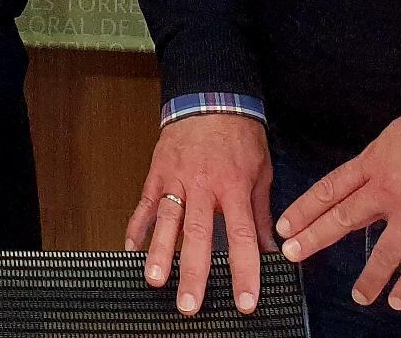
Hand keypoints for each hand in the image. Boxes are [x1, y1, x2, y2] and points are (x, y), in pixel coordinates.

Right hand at [126, 115, 272, 316]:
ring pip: (167, 220)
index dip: (244, 270)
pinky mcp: (158, 172)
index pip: (242, 235)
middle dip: (193, 272)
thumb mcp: (261, 171)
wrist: (211, 96)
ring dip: (159, 252)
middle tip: (189, 304)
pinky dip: (137, 226)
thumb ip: (261, 212)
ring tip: (154, 281)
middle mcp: (203, 185)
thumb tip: (270, 249)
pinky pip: (145, 203)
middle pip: (197, 235)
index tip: (245, 300)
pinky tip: (130, 249)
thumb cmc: (239, 134)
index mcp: (233, 186)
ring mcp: (176, 178)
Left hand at [276, 83, 400, 311]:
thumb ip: (384, 158)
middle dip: (313, 238)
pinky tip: (398, 300)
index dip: (304, 208)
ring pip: (382, 251)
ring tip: (357, 296)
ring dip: (367, 277)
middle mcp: (387, 191)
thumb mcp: (400, 132)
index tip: (285, 223)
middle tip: (292, 254)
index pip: (329, 189)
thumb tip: (375, 172)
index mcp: (375, 162)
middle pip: (342, 218)